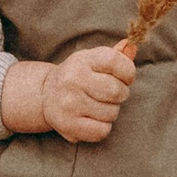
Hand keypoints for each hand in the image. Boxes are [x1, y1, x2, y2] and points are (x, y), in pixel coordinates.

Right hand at [0, 42, 136, 143]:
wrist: (45, 94)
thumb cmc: (78, 76)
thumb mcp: (93, 61)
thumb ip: (116, 55)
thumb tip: (131, 45)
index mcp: (81, 60)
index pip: (114, 60)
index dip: (128, 71)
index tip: (126, 78)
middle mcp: (72, 80)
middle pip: (117, 91)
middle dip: (121, 94)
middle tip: (111, 94)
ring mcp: (68, 103)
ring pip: (111, 112)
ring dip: (111, 111)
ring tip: (98, 105)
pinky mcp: (67, 124)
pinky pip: (102, 131)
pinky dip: (103, 127)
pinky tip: (93, 119)